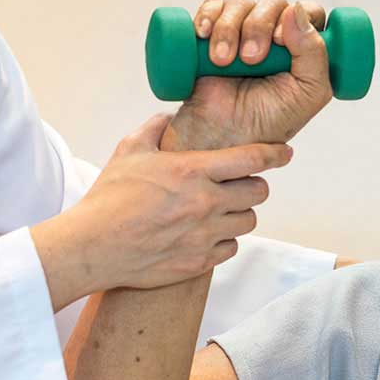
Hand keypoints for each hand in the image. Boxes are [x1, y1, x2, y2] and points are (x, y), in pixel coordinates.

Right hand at [31, 114, 292, 309]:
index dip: (275, 154)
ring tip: (220, 210)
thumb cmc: (109, 197)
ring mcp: (205, 235)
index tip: (285, 153)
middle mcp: (206, 203)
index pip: (252, 159)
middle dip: (253, 185)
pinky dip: (225, 240)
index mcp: (192, 171)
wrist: (94, 246)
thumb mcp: (128, 151)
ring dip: (240, 213)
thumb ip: (154, 129)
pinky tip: (207, 234)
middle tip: (238, 185)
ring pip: (248, 221)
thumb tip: (168, 118)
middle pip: (259, 192)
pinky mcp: (199, 261)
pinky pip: (231, 248)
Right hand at [163, 0, 331, 150]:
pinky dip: (208, 15)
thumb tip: (296, 10)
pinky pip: (213, 5)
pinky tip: (204, 34)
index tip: (281, 40)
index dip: (298, 17)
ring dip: (230, 28)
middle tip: (252, 60)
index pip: (309, 12)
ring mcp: (243, 32)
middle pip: (274, 3)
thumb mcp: (307, 95)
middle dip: (259, 26)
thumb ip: (315, 55)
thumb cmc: (267, 122)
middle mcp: (275, 36)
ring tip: (223, 62)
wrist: (220, 136)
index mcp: (303, 49)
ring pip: (241, 3)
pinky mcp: (213, 33)